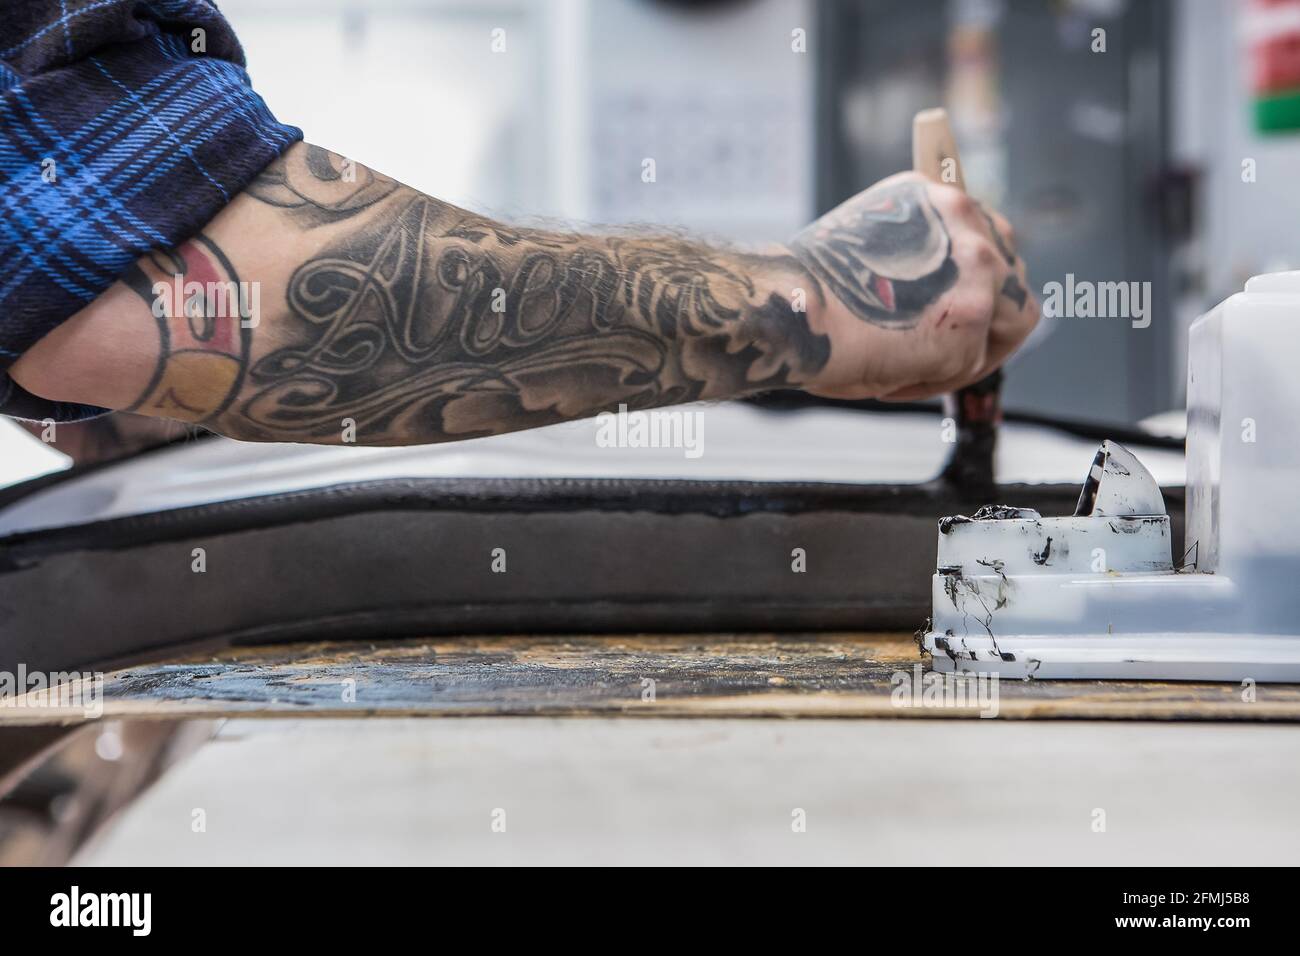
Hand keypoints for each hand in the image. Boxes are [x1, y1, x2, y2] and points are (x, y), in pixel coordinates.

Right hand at [789, 172, 1037, 400]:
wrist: (789, 309)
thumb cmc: (810, 291)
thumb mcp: (869, 250)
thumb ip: (916, 258)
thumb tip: (941, 297)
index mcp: (936, 197)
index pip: (988, 235)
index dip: (976, 280)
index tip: (954, 307)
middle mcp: (965, 222)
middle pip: (1012, 275)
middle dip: (987, 318)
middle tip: (947, 348)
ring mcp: (974, 270)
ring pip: (1010, 323)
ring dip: (972, 354)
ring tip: (917, 370)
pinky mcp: (970, 319)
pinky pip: (968, 366)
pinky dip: (929, 381)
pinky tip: (888, 380)